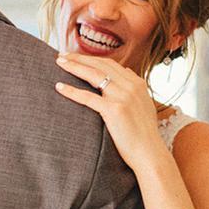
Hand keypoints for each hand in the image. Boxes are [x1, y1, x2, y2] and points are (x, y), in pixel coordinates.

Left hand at [54, 52, 169, 173]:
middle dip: (79, 58)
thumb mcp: (145, 104)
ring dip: (74, 67)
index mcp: (137, 83)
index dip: (91, 58)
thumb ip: (135, 88)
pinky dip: (72, 91)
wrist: (150, 153)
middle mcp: (131, 86)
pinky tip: (59, 87)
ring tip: (59, 63)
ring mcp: (123, 96)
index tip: (77, 57)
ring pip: (93, 75)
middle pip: (100, 65)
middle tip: (62, 55)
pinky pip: (88, 97)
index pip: (110, 64)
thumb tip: (126, 71)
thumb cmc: (144, 134)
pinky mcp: (114, 110)